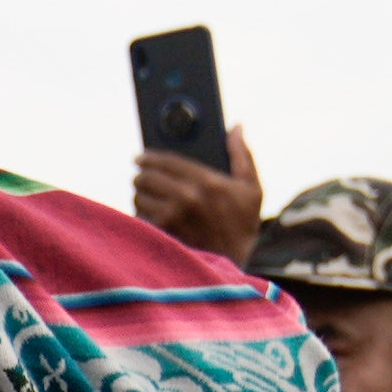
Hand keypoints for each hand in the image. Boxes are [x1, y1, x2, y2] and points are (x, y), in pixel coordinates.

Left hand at [129, 126, 264, 260]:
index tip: (141, 157)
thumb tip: (236, 127)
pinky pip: (139, 218)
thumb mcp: (252, 189)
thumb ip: (243, 155)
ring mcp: (171, 218)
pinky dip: (141, 216)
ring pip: (139, 197)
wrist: (234, 265)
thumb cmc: (243, 226)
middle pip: (147, 177)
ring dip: (140, 195)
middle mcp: (186, 198)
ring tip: (147, 196)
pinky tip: (150, 215)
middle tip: (142, 176)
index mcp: (207, 181)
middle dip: (142, 175)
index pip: (166, 160)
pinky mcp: (161, 235)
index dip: (149, 157)